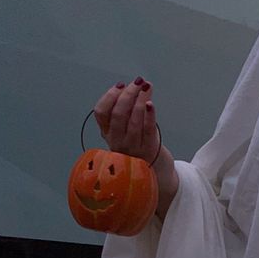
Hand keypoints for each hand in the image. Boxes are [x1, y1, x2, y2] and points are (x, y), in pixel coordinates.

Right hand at [94, 77, 178, 221]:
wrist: (157, 174)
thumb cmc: (142, 148)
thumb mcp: (127, 132)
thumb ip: (125, 114)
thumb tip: (132, 87)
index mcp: (109, 135)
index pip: (101, 113)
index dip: (109, 96)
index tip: (120, 85)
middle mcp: (117, 142)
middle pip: (118, 114)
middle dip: (128, 94)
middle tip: (138, 82)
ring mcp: (133, 148)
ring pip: (133, 120)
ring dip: (140, 101)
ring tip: (147, 88)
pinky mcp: (149, 150)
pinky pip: (148, 130)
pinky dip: (149, 115)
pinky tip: (151, 104)